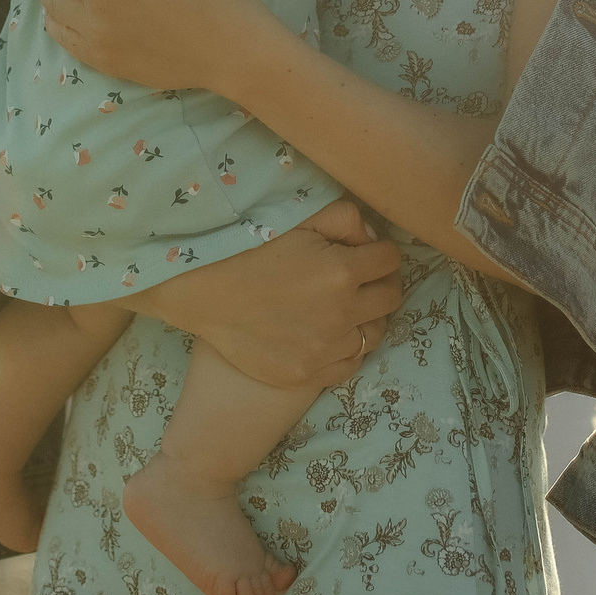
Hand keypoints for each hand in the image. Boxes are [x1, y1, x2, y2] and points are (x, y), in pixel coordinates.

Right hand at [126, 202, 402, 389]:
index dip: (380, 252)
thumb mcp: (299, 221)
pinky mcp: (308, 374)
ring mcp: (325, 349)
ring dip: (366, 317)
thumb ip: (346, 220)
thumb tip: (372, 238)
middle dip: (380, 283)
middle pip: (391, 298)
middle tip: (360, 279)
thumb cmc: (250, 250)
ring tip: (344, 307)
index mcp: (341, 271)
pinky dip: (346, 348)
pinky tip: (329, 334)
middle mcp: (340, 313)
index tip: (366, 253)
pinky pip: (350, 364)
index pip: (390, 259)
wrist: (205, 294)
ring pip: (374, 334)